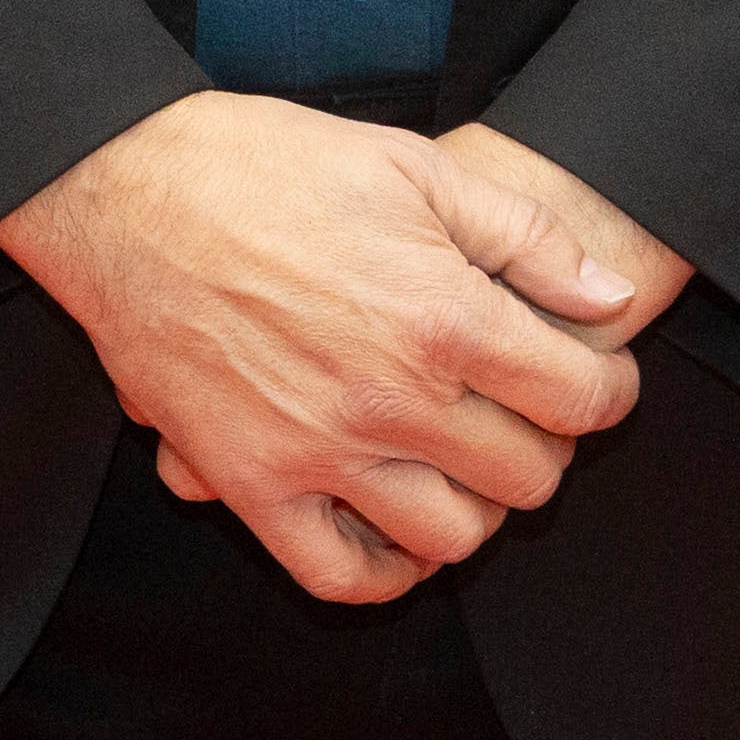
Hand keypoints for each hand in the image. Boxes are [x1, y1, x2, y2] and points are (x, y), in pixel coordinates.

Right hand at [139, 122, 692, 522]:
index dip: (610, 392)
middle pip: (527, 477)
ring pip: (451, 537)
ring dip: (478, 507)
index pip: (580, 400)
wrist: (129, 190)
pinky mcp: (249, 483)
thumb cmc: (268, 165)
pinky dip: (387, 571)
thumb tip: (607, 299)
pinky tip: (400, 531)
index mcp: (443, 316)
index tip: (599, 379)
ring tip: (466, 464)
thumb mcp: (418, 167)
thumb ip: (527, 239)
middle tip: (529, 412)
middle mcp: (389, 399)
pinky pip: (339, 574)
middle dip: (549, 445)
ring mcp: (316, 452)